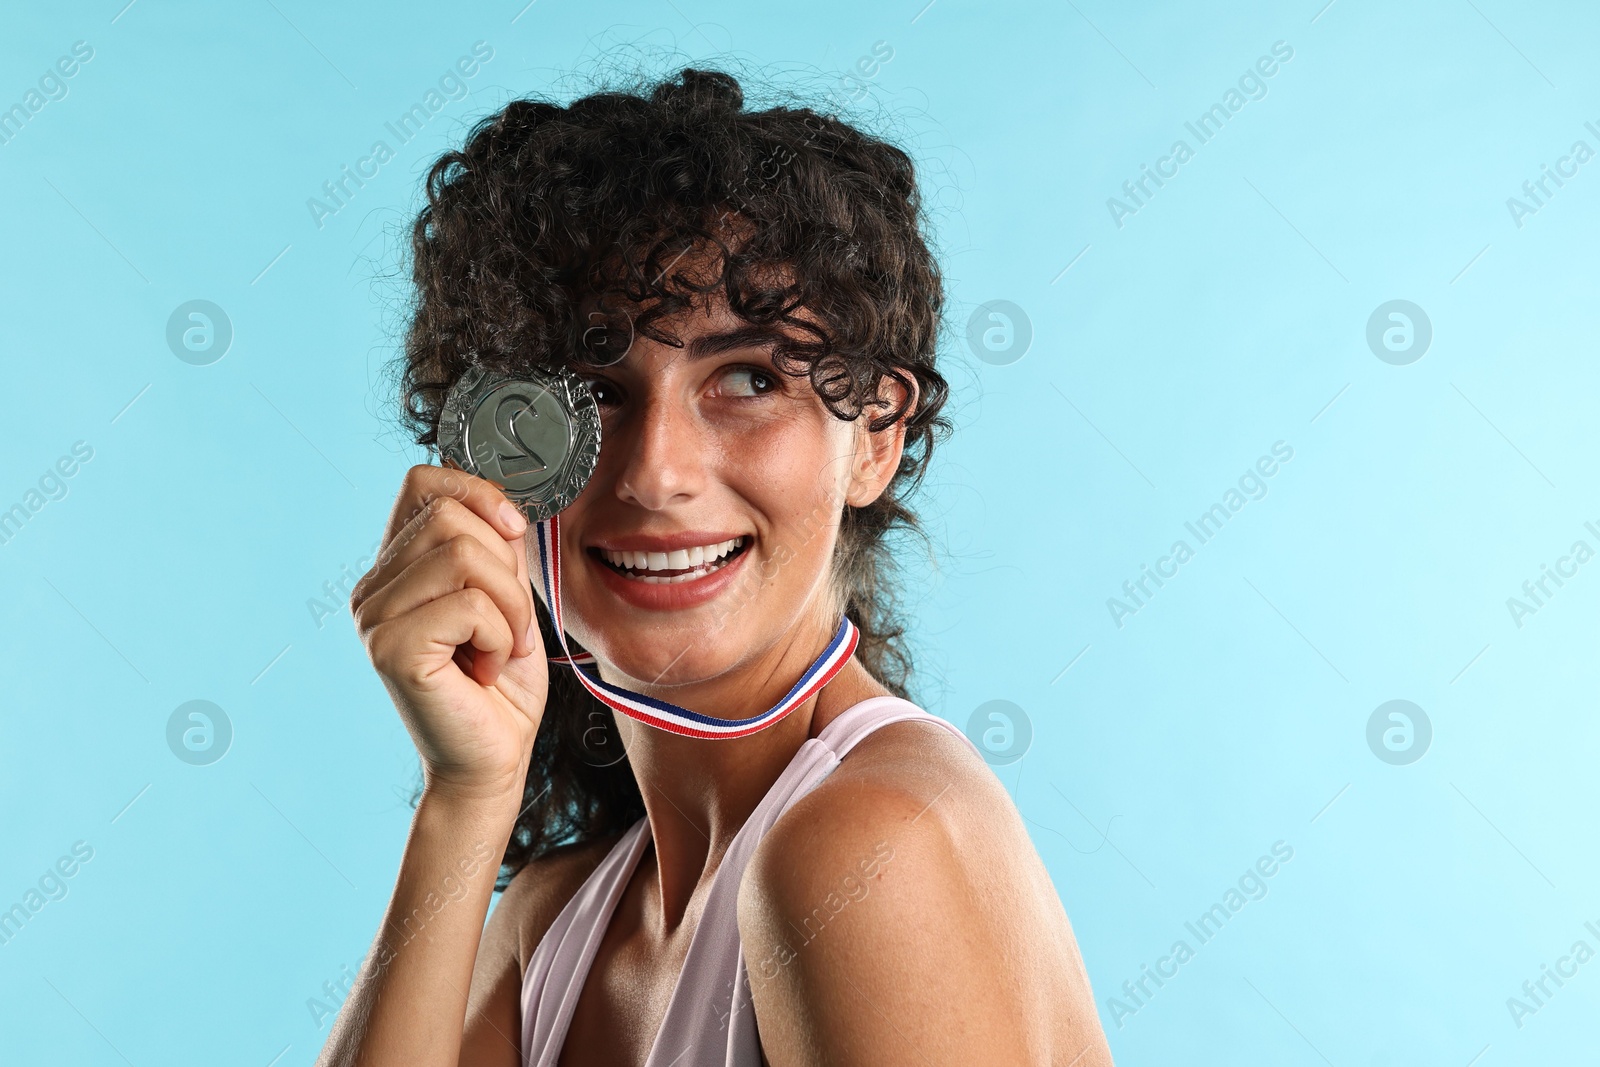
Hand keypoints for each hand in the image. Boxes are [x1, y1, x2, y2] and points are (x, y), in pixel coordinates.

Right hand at [351, 465, 546, 803]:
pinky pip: (469, 605)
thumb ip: (494, 547)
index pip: (423, 481)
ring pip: (463, 555)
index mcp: (395, 569)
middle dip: (505, 567)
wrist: (494, 760)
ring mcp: (375, 619)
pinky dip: (500, 634)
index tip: (513, 530)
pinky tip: (486, 668)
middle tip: (508, 624)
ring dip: (509, 605)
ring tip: (500, 647)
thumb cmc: (501, 685)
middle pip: (450, 516)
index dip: (477, 491)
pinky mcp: (392, 650)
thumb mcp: (506, 597)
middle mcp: (373, 589)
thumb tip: (502, 502)